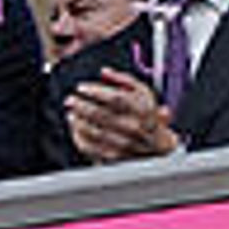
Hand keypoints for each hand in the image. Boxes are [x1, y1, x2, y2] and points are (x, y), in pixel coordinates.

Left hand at [64, 68, 180, 163]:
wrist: (158, 146)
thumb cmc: (147, 115)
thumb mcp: (143, 93)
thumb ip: (124, 79)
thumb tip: (104, 71)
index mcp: (142, 109)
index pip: (115, 98)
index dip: (95, 91)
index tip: (81, 87)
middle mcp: (135, 127)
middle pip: (102, 115)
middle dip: (81, 105)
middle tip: (70, 99)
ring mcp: (125, 144)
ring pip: (95, 132)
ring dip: (78, 121)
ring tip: (71, 113)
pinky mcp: (115, 157)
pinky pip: (92, 148)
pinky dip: (79, 137)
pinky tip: (75, 128)